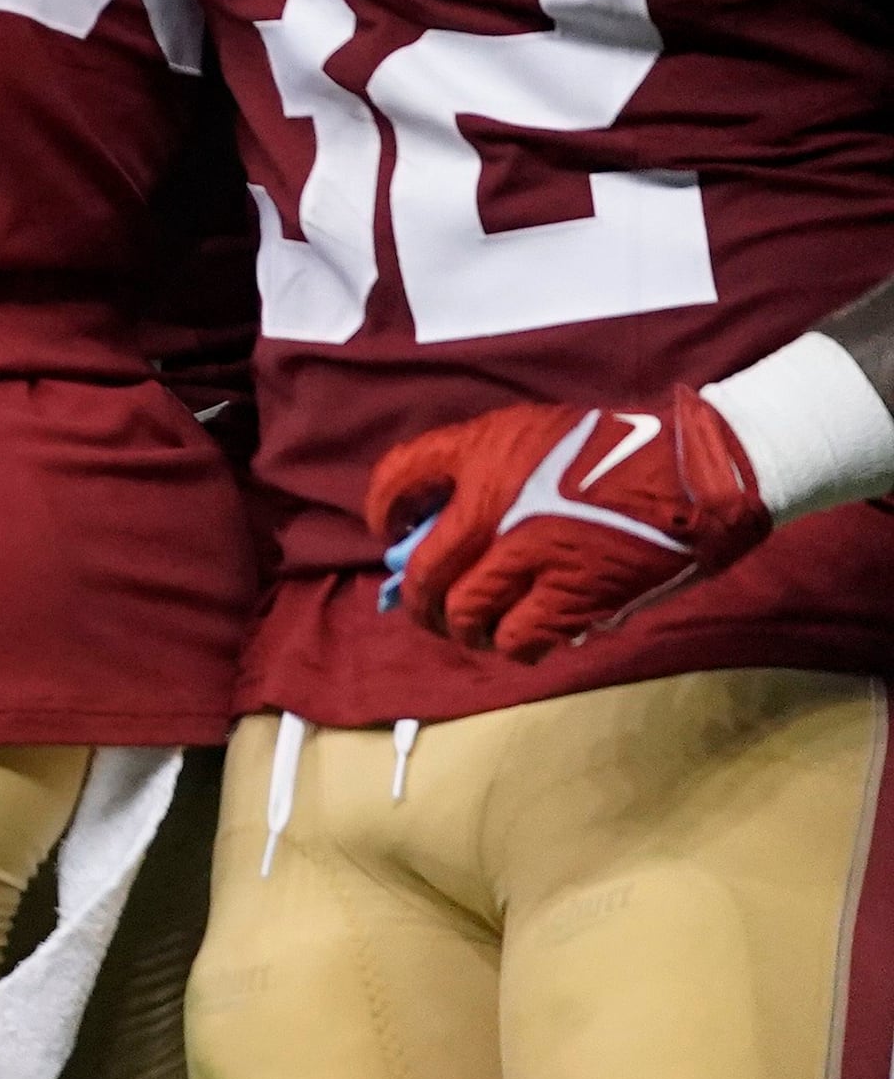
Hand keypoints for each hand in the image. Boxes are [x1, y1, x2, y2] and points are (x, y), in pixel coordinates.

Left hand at [368, 395, 771, 659]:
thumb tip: (441, 520)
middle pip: (425, 572)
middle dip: (417, 598)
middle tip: (425, 607)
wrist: (694, 472)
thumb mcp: (533, 433)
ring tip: (471, 629)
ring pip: (465, 615)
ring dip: (462, 629)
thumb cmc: (618, 446)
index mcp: (481, 455)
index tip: (392, 531)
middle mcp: (493, 507)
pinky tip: (520, 639)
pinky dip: (512, 645)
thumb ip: (482, 467)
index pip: (396, 479)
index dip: (383, 511)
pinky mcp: (573, 598)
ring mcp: (530, 557)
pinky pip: (519, 639)